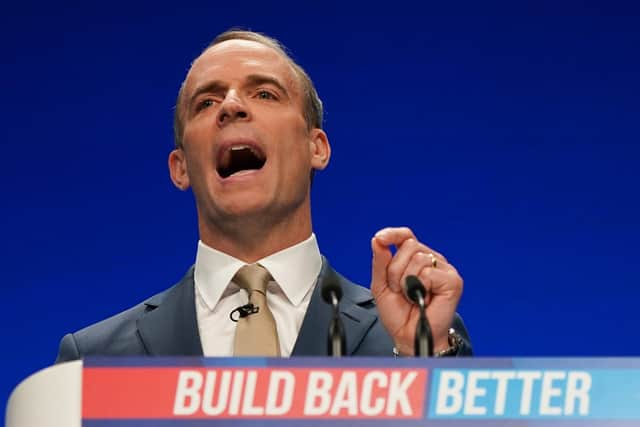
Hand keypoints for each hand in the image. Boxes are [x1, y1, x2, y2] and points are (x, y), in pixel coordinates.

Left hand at [370, 227, 462, 354]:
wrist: (408, 336)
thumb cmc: (398, 314)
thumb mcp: (381, 285)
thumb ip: (380, 262)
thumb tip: (378, 240)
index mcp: (414, 258)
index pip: (406, 235)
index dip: (393, 234)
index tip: (380, 238)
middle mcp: (431, 260)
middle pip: (409, 245)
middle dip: (395, 270)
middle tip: (399, 289)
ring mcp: (443, 269)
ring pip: (418, 258)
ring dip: (406, 281)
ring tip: (411, 296)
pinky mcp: (453, 281)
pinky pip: (429, 273)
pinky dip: (420, 288)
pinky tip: (424, 299)